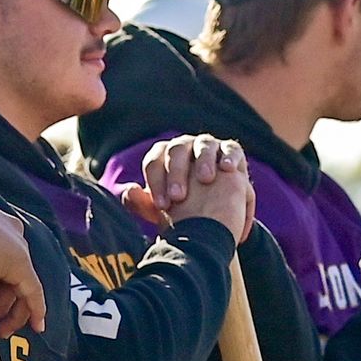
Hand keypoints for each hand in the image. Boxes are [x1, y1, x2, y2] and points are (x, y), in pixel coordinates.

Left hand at [121, 133, 252, 244]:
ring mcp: (207, 146)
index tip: (162, 206)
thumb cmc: (182, 209)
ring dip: (204, 161)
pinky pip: (231, 149)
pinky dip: (230, 156)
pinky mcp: (231, 151)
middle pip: (177, 151)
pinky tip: (228, 169)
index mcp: (162, 157)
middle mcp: (183, 146)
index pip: (154, 162)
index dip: (156, 182)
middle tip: (179, 197)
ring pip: (204, 146)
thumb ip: (141, 203)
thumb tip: (129, 191)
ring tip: (205, 179)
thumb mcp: (162, 210)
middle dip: (177, 173)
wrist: (213, 214)